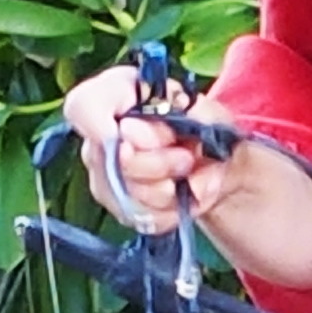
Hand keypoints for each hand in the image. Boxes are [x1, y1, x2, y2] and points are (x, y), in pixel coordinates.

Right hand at [57, 66, 311, 293]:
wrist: (226, 173)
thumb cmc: (217, 137)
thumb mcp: (214, 121)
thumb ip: (180, 122)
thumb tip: (132, 136)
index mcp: (125, 95)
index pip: (84, 105)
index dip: (97, 124)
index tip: (127, 139)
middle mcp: (107, 132)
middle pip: (102, 157)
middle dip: (151, 165)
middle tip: (186, 160)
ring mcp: (108, 171)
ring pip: (116, 192)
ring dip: (160, 193)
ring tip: (189, 180)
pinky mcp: (120, 203)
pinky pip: (132, 217)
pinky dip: (162, 215)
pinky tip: (181, 203)